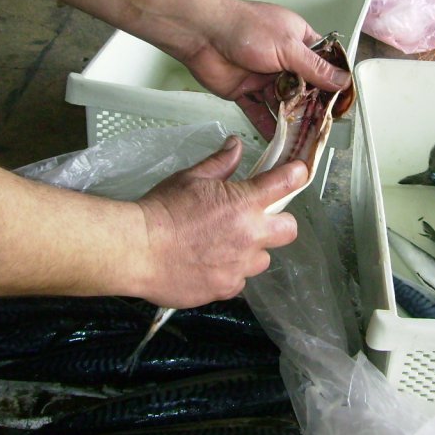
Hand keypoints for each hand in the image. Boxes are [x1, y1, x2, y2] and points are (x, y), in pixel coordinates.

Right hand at [133, 136, 303, 306]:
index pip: (285, 184)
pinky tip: (207, 263)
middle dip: (277, 223)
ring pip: (262, 259)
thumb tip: (236, 145)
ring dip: (250, 251)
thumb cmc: (161, 209)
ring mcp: (239, 266)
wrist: (136, 249)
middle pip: (289, 230)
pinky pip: (239, 280)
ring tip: (223, 245)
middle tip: (255, 220)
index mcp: (243, 203)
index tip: (297, 174)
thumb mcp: (191, 178)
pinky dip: (229, 272)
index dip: (295, 176)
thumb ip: (220, 164)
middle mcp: (249, 236)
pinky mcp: (226, 288)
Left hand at [182, 0, 352, 139]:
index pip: (323, 64)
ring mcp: (263, 76)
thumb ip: (315, 68)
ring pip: (282, 103)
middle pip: (304, 88)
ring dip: (290, 120)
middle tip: (322, 128)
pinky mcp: (244, 90)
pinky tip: (278, 141)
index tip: (341, 104)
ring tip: (303, 139)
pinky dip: (266, 126)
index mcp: (298, 40)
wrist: (203, 34)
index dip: (332, 84)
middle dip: (311, 107)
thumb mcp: (289, 47)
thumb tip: (342, 80)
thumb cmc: (246, 28)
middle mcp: (283, 59)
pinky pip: (258, 111)